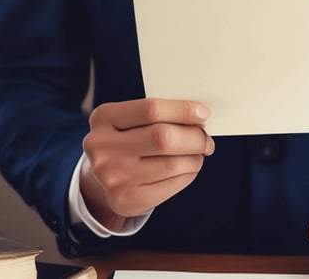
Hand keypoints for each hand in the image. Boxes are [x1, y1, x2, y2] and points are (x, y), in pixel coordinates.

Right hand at [80, 98, 213, 230]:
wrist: (102, 181)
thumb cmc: (126, 142)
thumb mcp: (130, 121)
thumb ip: (159, 116)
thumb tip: (200, 116)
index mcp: (104, 118)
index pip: (151, 109)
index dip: (183, 110)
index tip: (203, 112)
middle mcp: (103, 147)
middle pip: (163, 137)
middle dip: (194, 137)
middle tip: (205, 140)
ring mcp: (113, 176)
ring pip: (173, 164)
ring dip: (194, 158)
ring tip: (196, 155)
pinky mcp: (127, 200)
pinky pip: (172, 185)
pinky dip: (188, 175)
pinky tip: (185, 170)